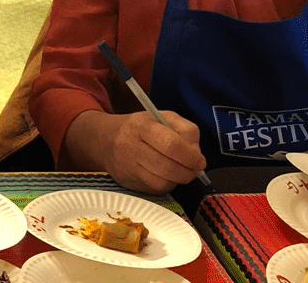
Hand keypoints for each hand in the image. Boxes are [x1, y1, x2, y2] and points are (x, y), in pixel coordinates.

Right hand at [66, 109, 206, 193]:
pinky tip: (168, 176)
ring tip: (181, 172)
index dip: (190, 156)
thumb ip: (185, 131)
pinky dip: (167, 185)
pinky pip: (154, 189)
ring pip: (161, 182)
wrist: (107, 140)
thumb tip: (198, 157)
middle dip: (187, 172)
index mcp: (143, 126)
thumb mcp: (164, 117)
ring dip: (178, 180)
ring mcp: (128, 167)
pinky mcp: (129, 183)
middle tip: (195, 170)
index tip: (200, 161)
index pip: (171, 144)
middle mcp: (132, 147)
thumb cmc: (142, 127)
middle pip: (167, 167)